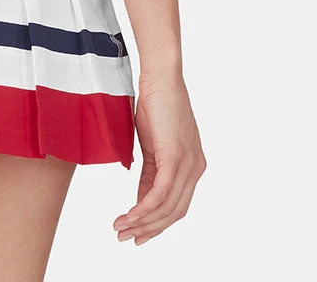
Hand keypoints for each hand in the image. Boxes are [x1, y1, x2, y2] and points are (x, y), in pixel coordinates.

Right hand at [113, 73, 205, 243]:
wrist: (160, 78)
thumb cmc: (155, 104)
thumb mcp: (151, 145)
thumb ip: (151, 173)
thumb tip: (142, 199)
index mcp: (193, 166)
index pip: (177, 206)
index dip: (156, 223)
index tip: (135, 233)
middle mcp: (196, 169)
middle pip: (174, 212)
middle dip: (148, 229)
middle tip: (125, 238)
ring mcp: (188, 165)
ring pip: (167, 207)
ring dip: (142, 222)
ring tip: (120, 228)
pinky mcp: (175, 158)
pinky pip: (160, 193)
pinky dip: (144, 208)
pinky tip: (130, 215)